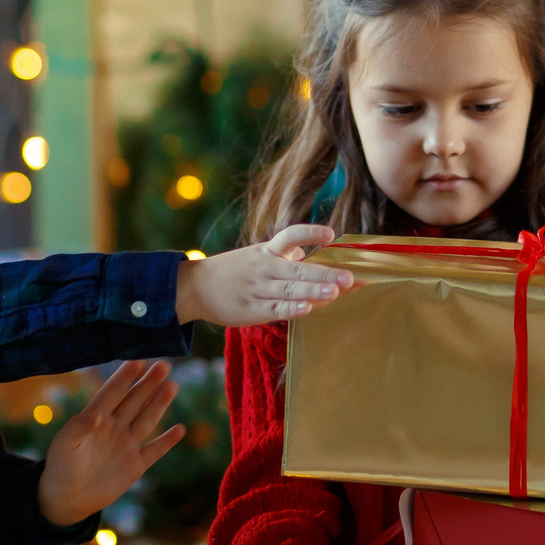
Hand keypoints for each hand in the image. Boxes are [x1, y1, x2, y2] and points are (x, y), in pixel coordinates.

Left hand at [34, 359, 183, 527]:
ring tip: (172, 385)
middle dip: (148, 383)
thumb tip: (96, 415)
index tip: (137, 361)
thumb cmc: (60, 467)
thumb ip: (78, 427)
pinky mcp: (135, 465)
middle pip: (134, 400)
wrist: (67, 499)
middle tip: (163, 364)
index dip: (123, 377)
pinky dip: (167, 442)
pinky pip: (154, 451)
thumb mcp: (64, 445)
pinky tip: (180, 429)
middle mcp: (114, 427)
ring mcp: (126, 445)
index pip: (112, 393)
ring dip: (159, 403)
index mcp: (95, 418)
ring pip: (147, 419)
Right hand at [174, 224, 353, 326]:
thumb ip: (286, 256)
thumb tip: (312, 256)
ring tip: (335, 292)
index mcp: (267, 251)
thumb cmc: (233, 271)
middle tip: (349, 277)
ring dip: (313, 291)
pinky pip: (275, 310)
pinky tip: (307, 309)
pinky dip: (291, 310)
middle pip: (297, 269)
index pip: (290, 237)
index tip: (331, 234)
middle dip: (325, 273)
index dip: (310, 233)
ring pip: (289, 290)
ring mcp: (258, 290)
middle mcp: (264, 268)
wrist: (195, 287)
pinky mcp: (252, 310)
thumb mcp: (258, 256)